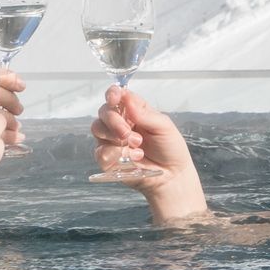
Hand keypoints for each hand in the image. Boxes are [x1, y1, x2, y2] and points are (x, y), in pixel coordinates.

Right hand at [92, 89, 208, 225]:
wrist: (172, 175)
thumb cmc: (170, 149)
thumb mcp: (164, 126)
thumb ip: (144, 113)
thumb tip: (127, 98)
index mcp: (133, 112)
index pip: (117, 96)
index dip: (113, 94)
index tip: (115, 97)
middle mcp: (119, 124)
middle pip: (103, 112)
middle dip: (114, 120)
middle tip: (129, 133)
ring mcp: (112, 141)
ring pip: (97, 129)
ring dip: (115, 136)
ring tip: (137, 145)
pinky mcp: (108, 159)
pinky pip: (100, 151)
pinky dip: (115, 153)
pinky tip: (133, 157)